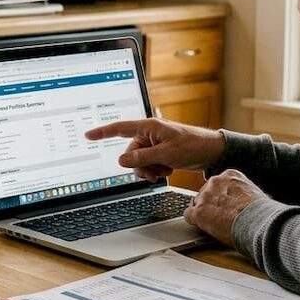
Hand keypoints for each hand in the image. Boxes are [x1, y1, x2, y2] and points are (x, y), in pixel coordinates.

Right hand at [84, 118, 225, 181]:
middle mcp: (149, 134)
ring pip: (139, 161)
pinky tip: (168, 168)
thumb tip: (121, 160)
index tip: (88, 135)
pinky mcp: (160, 151)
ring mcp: (154, 143)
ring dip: (149, 169)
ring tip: (164, 170)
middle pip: (130, 152)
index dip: (102, 132)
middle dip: (139, 165)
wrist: (211, 151)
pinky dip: (156, 169)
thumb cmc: (192, 145)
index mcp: (148, 127)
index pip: (119, 128)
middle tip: (153, 172)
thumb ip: (141, 157)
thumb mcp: (165, 154)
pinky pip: (148, 163)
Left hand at [183, 169, 267, 245]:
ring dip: (203, 212)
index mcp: (230, 175)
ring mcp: (205, 196)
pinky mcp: (199, 212)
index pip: (218, 184)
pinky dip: (194, 221)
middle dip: (210, 204)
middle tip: (218, 216)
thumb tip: (246, 201)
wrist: (259, 222)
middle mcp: (215, 182)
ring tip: (212, 224)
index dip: (220, 197)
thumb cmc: (262, 211)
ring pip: (196, 203)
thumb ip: (243, 193)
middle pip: (205, 193)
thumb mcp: (255, 193)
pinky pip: (188, 215)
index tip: (223, 204)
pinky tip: (201, 227)